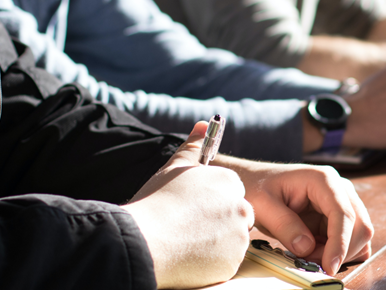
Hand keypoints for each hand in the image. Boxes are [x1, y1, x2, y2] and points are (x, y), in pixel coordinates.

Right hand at [122, 122, 254, 288]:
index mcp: (229, 183)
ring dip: (216, 243)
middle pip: (236, 217)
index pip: (231, 193)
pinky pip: (227, 262)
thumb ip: (193, 146)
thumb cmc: (156, 203)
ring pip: (232, 240)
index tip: (194, 210)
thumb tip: (203, 124)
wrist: (145, 241)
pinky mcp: (233, 262)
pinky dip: (212, 262)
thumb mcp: (174, 168)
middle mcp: (240, 207)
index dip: (211, 203)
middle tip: (190, 228)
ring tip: (186, 241)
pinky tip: (190, 256)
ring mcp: (239, 236)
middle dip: (218, 223)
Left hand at [213, 159, 373, 275]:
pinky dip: (339, 253)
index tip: (329, 266)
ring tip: (308, 255)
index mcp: (323, 180)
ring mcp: (342, 202)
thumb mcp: (263, 205)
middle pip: (360, 226)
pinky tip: (316, 252)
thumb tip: (307, 247)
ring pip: (359, 235)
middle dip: (340, 251)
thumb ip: (284, 225)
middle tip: (311, 263)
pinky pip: (351, 240)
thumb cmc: (258, 188)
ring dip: (339, 253)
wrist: (255, 182)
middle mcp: (340, 189)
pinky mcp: (338, 217)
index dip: (340, 243)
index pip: (343, 214)